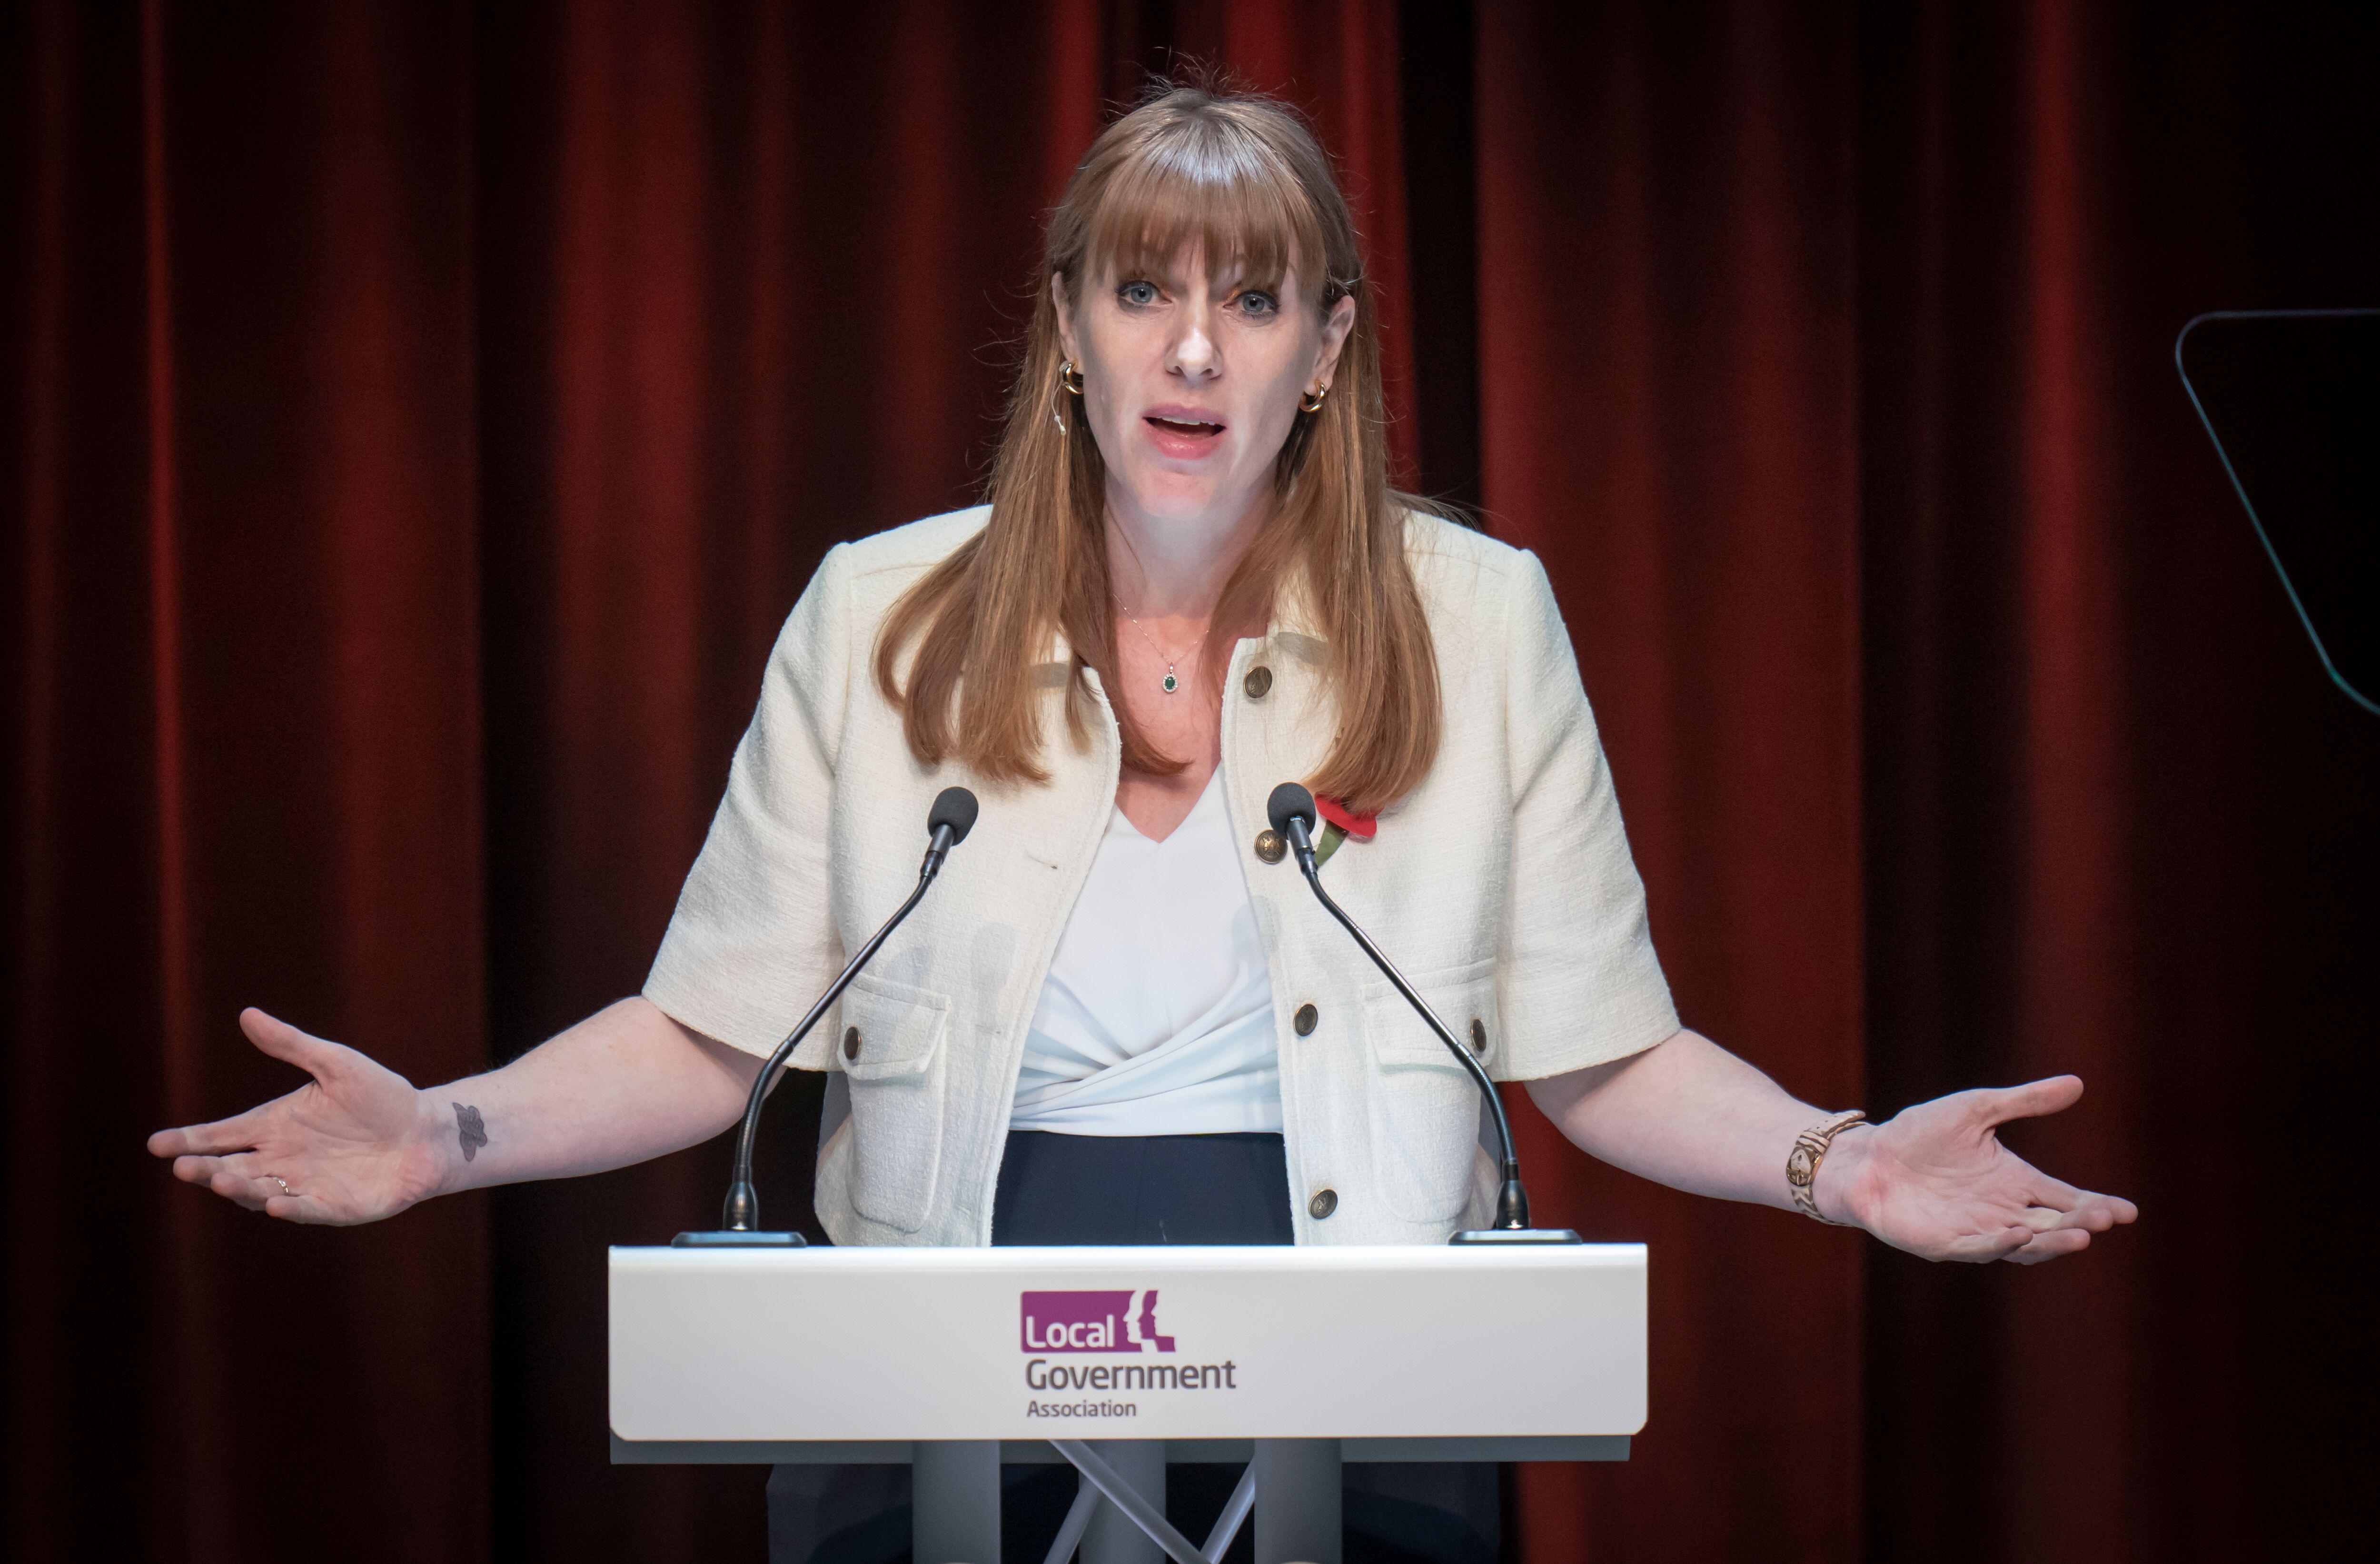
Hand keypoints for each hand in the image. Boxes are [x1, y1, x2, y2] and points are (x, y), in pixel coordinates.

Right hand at [146, 1008, 449, 1225]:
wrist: (426, 1130)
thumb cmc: (381, 1096)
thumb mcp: (335, 1063)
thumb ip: (292, 1045)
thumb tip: (248, 1014)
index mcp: (275, 1125)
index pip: (221, 1135)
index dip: (189, 1140)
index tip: (156, 1144)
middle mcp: (281, 1158)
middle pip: (230, 1167)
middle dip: (204, 1168)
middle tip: (183, 1166)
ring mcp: (304, 1184)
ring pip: (258, 1191)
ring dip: (239, 1188)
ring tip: (220, 1179)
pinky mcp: (333, 1206)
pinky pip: (304, 1209)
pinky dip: (288, 1208)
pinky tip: (273, 1204)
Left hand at [1819, 1076, 2136, 1263]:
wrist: (1868, 1155)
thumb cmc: (1920, 1132)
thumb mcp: (1977, 1109)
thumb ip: (2024, 1102)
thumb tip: (2076, 1083)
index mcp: (2015, 1182)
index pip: (2066, 1199)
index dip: (2097, 1206)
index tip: (2129, 1212)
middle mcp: (2002, 1212)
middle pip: (2053, 1225)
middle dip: (2081, 1224)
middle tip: (2104, 1219)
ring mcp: (1976, 1231)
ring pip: (2025, 1245)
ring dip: (2051, 1242)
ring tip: (2080, 1234)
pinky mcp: (1944, 1243)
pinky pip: (1977, 1248)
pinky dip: (1999, 1243)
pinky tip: (2017, 1234)